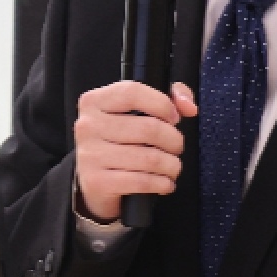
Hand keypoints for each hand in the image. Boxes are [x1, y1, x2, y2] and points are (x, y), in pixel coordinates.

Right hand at [73, 80, 198, 222]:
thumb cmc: (121, 142)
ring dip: (172, 166)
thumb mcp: (136, 112)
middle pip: (149, 128)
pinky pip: (143, 181)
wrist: (93, 182)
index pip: (133, 92)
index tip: (174, 118)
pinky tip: (163, 183)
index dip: (162, 104)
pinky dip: (162, 184)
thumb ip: (168, 98)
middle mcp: (88, 126)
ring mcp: (90, 155)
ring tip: (172, 167)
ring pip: (150, 158)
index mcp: (94, 102)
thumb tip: (188, 107)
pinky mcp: (97, 182)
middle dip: (174, 140)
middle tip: (175, 147)